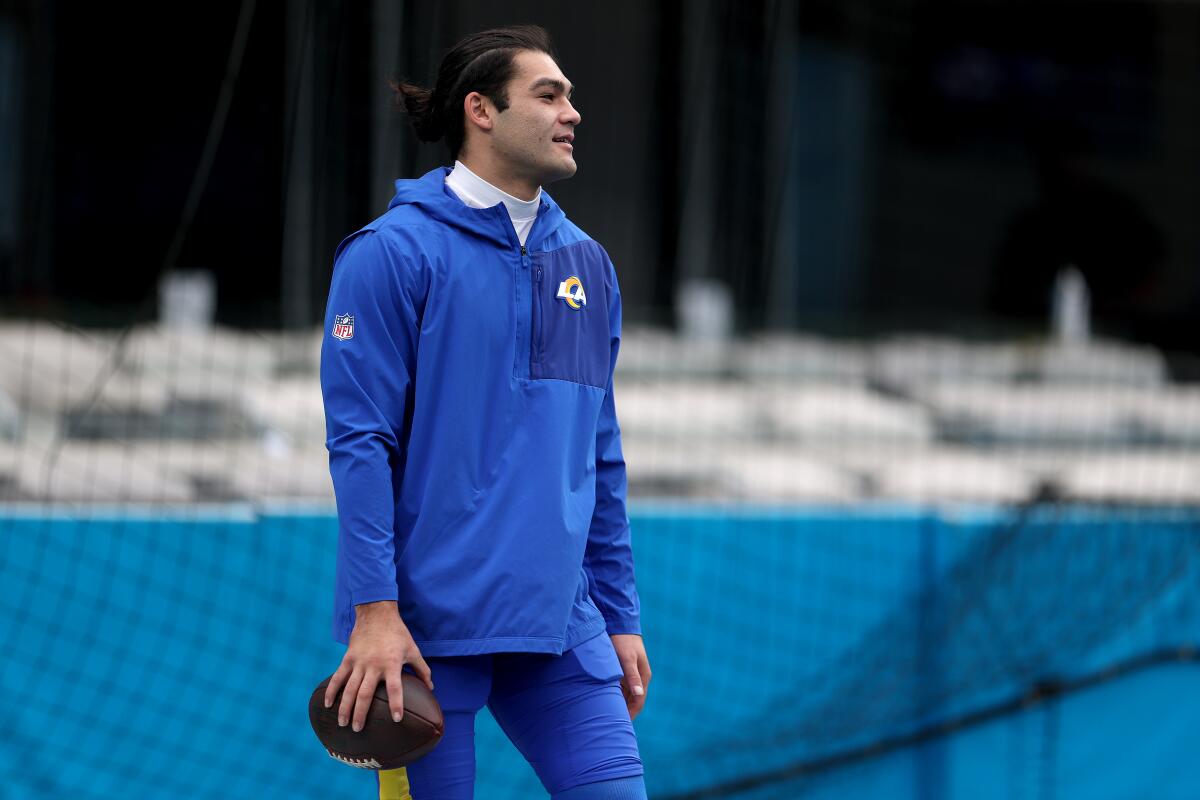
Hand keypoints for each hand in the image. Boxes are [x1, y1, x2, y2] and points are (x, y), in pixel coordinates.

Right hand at [324, 601, 433, 732]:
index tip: (397, 719)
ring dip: (345, 707)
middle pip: (365, 693)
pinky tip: (328, 704)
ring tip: (343, 723)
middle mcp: (374, 664)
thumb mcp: (413, 649)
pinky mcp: (348, 658)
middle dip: (361, 713)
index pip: (395, 687)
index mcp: (392, 663)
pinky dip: (332, 690)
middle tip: (358, 729)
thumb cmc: (398, 633)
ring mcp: (359, 662)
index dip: (396, 703)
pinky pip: (338, 677)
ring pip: (349, 688)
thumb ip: (422, 669)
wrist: (377, 613)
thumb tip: (431, 687)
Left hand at [610, 633, 650, 720]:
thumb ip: (632, 676)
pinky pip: (619, 687)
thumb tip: (639, 694)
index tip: (620, 724)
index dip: (630, 714)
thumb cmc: (623, 641)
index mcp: (643, 677)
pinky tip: (603, 700)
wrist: (619, 624)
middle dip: (624, 712)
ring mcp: (630, 674)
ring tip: (605, 715)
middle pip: (632, 700)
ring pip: (625, 695)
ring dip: (618, 704)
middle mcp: (638, 678)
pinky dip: (613, 695)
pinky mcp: (623, 670)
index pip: (638, 701)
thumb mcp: (627, 659)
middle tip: (611, 724)